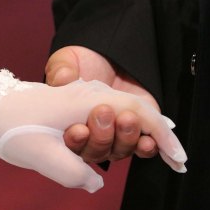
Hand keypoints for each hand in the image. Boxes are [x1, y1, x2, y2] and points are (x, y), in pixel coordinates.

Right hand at [45, 45, 158, 162]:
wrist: (110, 57)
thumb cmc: (82, 61)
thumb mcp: (67, 60)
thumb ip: (61, 69)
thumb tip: (61, 79)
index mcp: (68, 124)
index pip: (70, 144)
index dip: (75, 141)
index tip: (79, 129)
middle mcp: (91, 137)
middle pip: (96, 152)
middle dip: (101, 136)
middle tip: (104, 112)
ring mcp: (116, 137)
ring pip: (120, 151)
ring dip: (125, 138)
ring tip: (128, 118)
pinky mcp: (140, 132)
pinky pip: (144, 149)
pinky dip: (147, 148)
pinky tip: (149, 141)